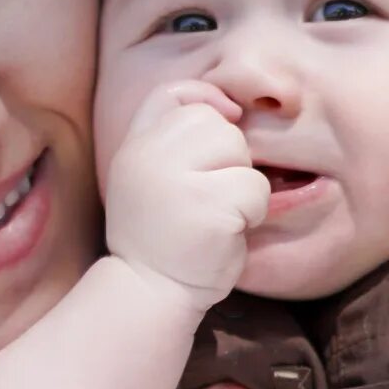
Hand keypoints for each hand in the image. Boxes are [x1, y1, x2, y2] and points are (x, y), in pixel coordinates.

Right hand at [103, 80, 270, 307]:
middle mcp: (147, 157)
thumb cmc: (162, 239)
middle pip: (213, 122)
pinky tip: (227, 234)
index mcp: (134, 148)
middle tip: (211, 196)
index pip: (172, 93)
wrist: (148, 295)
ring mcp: (175, 181)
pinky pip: (255, 188)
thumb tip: (231, 106)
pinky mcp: (207, 208)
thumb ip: (174, 139)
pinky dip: (253, 213)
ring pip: (239, 151)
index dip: (205, 99)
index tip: (225, 123)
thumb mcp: (151, 178)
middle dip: (227, 156)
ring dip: (242, 185)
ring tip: (218, 216)